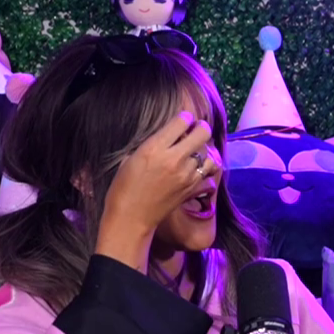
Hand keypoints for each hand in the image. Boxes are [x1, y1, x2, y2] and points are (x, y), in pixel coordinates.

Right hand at [96, 111, 220, 267]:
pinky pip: (209, 172)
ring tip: (196, 150)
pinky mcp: (193, 188)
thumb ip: (152, 144)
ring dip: (204, 149)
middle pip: (202, 133)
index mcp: (154, 148)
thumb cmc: (124, 187)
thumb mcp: (130, 158)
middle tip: (196, 129)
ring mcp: (187, 174)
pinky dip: (207, 167)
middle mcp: (174, 159)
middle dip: (201, 127)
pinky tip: (199, 167)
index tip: (183, 119)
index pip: (182, 121)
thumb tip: (168, 135)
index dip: (184, 117)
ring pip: (209, 152)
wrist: (131, 217)